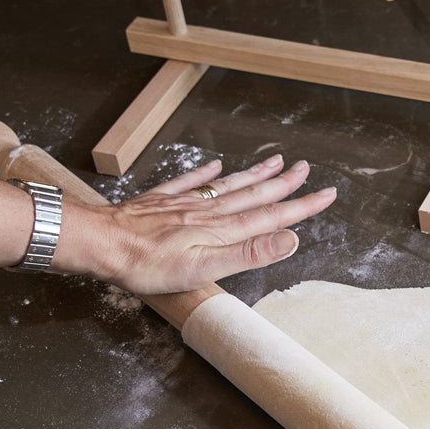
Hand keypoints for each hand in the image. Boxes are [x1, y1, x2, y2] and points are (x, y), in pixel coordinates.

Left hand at [62, 154, 336, 293]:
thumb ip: (249, 252)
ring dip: (255, 173)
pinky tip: (217, 164)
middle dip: (285, 183)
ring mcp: (186, 203)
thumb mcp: (205, 268)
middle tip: (308, 168)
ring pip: (229, 185)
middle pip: (255, 194)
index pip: (272, 216)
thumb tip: (290, 239)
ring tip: (276, 160)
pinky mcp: (162, 201)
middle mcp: (209, 212)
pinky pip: (190, 181)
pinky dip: (207, 173)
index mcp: (223, 230)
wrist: (101, 244)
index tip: (327, 194)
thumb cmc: (149, 264)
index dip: (302, 206)